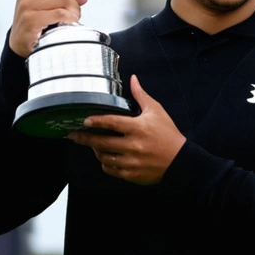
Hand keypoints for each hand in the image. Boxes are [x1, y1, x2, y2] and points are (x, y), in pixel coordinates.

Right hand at [9, 0, 88, 57]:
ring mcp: (27, 7)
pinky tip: (68, 24)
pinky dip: (70, 19)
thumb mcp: (50, 5)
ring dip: (74, 9)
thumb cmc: (36, 26)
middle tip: (76, 3)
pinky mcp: (31, 20)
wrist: (20, 48)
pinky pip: (60, 13)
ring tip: (73, 18)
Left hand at [68, 76, 185, 184]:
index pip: (111, 123)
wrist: (180, 160)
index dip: (95, 121)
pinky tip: (105, 157)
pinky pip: (111, 170)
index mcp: (137, 128)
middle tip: (74, 135)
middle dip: (84, 138)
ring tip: (93, 145)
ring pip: (104, 157)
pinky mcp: (132, 174)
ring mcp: (131, 162)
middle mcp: (133, 145)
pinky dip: (105, 164)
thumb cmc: (168, 134)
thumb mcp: (156, 111)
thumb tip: (133, 79)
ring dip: (95, 151)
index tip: (84, 120)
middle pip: (101, 142)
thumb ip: (141, 95)